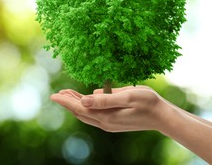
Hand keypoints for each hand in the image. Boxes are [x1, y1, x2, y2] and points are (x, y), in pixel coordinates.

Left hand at [50, 86, 168, 132]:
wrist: (162, 116)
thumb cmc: (147, 103)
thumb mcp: (127, 96)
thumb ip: (105, 99)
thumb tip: (84, 100)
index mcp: (106, 116)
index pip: (80, 108)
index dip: (66, 101)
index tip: (54, 95)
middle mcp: (105, 122)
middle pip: (80, 112)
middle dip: (68, 102)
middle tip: (56, 94)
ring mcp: (109, 123)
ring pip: (86, 113)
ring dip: (75, 104)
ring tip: (66, 94)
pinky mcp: (113, 121)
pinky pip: (94, 114)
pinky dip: (85, 106)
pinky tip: (84, 99)